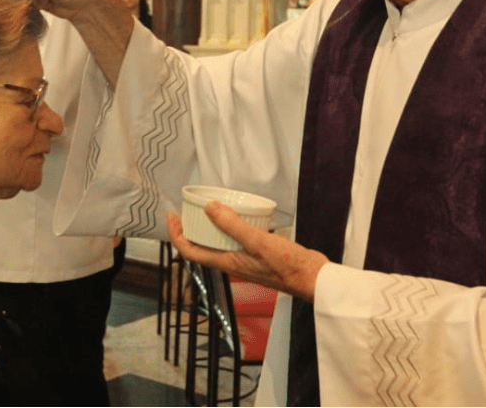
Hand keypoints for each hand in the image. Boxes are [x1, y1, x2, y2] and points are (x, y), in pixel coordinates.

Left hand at [167, 201, 328, 302]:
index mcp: (226, 263)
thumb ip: (233, 225)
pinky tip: (240, 214)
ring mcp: (244, 260)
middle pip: (201, 246)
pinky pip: (235, 240)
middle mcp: (232, 263)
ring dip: (210, 226)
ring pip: (218, 243)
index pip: (190, 251)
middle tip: (189, 208)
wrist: (312, 278)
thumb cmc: (287, 266)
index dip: (176, 234)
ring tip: (211, 207)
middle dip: (190, 228)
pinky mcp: (257, 255)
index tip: (172, 215)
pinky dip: (230, 227)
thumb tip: (209, 208)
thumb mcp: (257, 241)